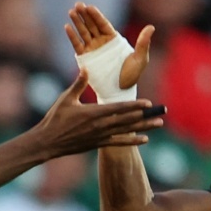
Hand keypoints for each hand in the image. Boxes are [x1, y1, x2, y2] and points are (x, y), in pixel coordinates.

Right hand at [32, 69, 162, 154]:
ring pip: (127, 130)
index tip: (148, 103)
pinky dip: (132, 141)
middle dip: (146, 115)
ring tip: (159, 123)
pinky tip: (145, 139)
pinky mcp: (99, 143)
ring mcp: (101, 136)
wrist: (48, 142)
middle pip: (128, 120)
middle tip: (161, 112)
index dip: (134, 106)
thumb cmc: (55, 118)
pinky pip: (120, 142)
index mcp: (93, 113)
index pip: (118, 108)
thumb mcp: (66, 98)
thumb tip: (87, 68)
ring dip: (144, 127)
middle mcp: (101, 125)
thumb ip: (78, 84)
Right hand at [66, 2, 153, 89]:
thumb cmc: (132, 76)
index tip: (89, 6)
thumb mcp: (140, 58)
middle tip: (78, 4)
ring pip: (83, 32)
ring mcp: (93, 49)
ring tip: (71, 12)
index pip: (103, 24)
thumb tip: (151, 27)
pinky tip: (67, 27)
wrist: (120, 90)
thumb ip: (143, 43)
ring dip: (77, 22)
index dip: (96, 15)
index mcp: (113, 39)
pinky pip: (78, 45)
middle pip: (91, 25)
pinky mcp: (86, 57)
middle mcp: (102, 42)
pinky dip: (72, 37)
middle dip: (84, 14)